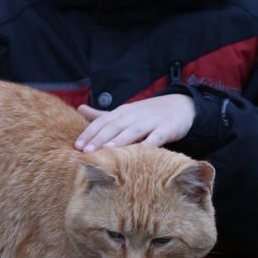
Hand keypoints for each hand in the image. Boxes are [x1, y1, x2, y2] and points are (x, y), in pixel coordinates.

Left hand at [74, 95, 194, 151]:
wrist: (181, 105)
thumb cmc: (147, 113)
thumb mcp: (124, 112)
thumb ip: (102, 115)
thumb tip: (79, 109)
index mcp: (122, 113)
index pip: (102, 122)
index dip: (89, 133)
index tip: (77, 146)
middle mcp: (134, 116)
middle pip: (114, 126)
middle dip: (100, 138)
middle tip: (87, 151)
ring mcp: (151, 122)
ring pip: (133, 131)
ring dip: (120, 140)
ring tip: (107, 150)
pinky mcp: (167, 129)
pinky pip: (157, 137)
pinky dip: (149, 144)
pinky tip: (141, 152)